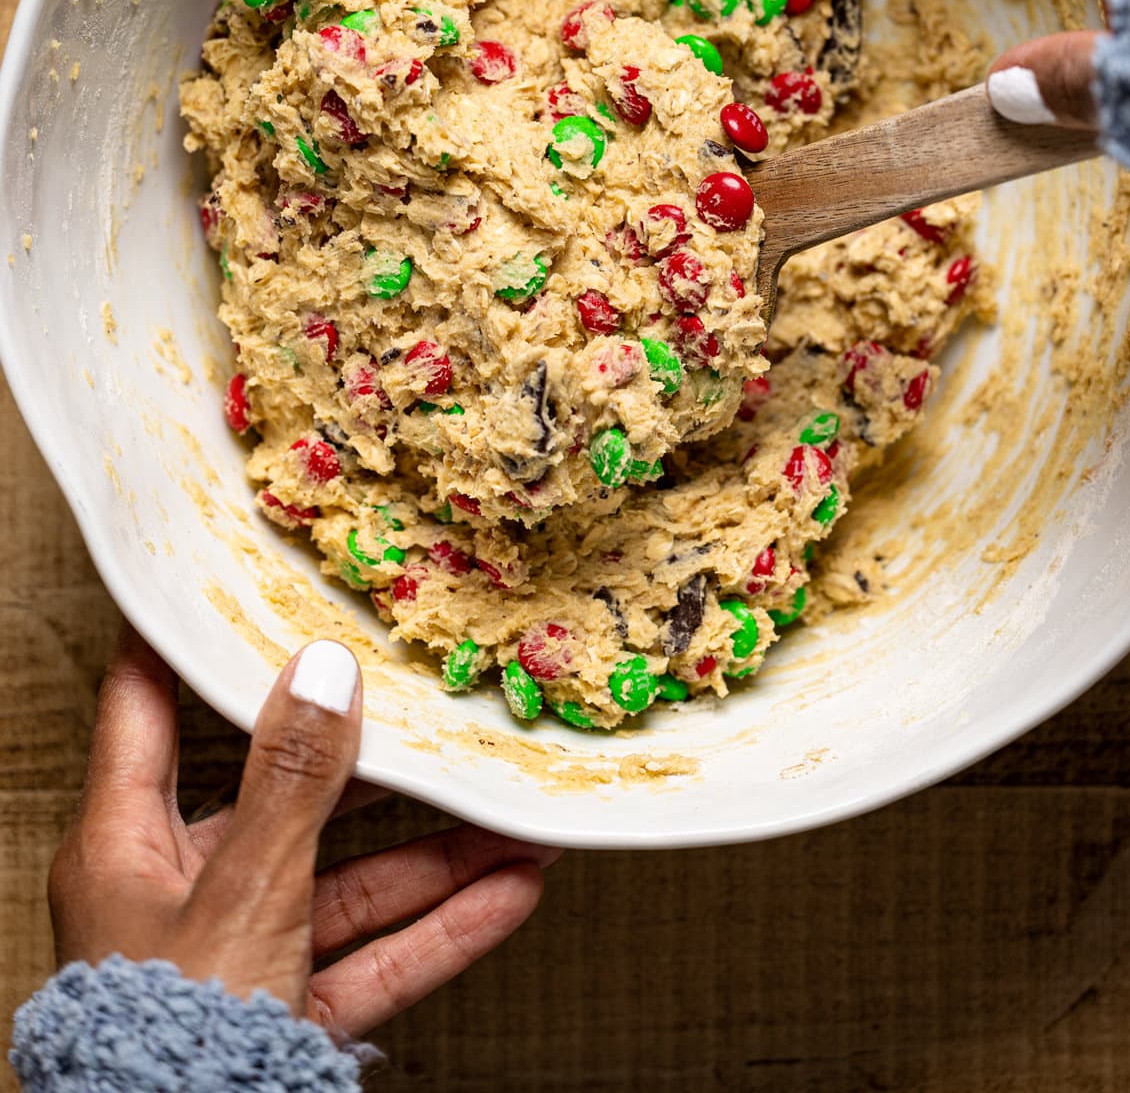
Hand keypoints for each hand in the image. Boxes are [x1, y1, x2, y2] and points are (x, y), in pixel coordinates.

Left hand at [49, 626, 558, 1033]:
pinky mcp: (284, 1012)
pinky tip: (505, 893)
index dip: (187, 642)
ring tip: (510, 816)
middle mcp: (176, 890)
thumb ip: (292, 780)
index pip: (145, 709)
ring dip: (434, 857)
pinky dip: (438, 929)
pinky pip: (369, 957)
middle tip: (421, 706)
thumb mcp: (243, 889)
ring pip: (345, 884)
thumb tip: (321, 669)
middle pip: (281, 799)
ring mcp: (236, 953)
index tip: (234, 584)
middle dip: (373, 766)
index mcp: (126, 843)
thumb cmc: (168, 1037)